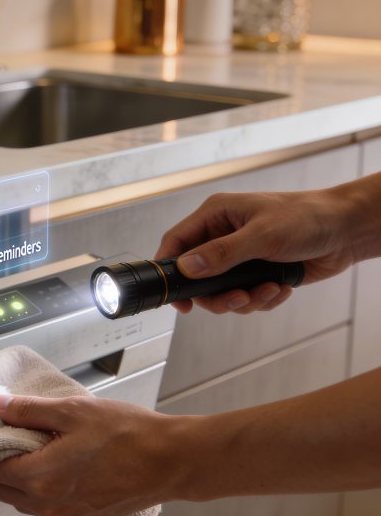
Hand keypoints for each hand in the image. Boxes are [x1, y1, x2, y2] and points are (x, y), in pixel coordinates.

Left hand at [0, 394, 185, 515]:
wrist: (171, 461)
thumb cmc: (129, 435)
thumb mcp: (73, 411)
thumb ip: (28, 410)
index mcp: (41, 478)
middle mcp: (48, 504)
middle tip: (0, 437)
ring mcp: (64, 515)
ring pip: (19, 500)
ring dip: (13, 476)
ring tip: (27, 446)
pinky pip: (42, 506)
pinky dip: (35, 487)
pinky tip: (50, 462)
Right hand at [155, 189, 364, 313]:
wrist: (347, 231)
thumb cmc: (309, 218)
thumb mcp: (262, 235)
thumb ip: (222, 253)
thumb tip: (187, 267)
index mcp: (216, 215)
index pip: (177, 241)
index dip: (169, 269)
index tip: (175, 296)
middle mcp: (223, 236)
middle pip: (197, 276)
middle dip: (217, 295)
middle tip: (236, 299)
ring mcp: (239, 257)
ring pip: (221, 292)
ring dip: (243, 299)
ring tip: (267, 291)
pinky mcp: (256, 274)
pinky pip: (244, 297)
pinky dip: (261, 299)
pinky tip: (280, 288)